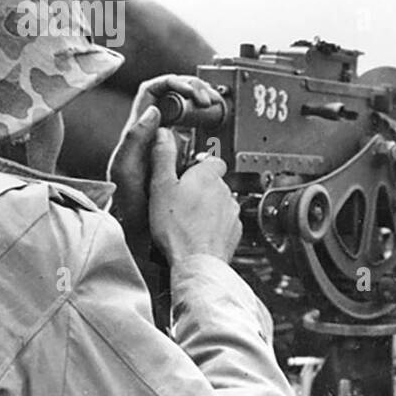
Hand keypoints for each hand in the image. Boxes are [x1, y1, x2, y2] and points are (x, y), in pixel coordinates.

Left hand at [107, 74, 220, 236]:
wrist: (140, 224)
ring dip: (203, 102)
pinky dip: (209, 121)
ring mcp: (169, 140)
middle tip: (209, 100)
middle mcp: (155, 130)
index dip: (172, 83)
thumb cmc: (129, 200)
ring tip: (216, 106)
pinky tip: (216, 124)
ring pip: (187, 108)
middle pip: (174, 93)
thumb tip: (153, 111)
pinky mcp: (183, 153)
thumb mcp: (125, 168)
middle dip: (194, 89)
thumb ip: (135, 138)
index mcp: (140, 128)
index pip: (153, 90)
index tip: (191, 93)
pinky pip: (197, 129)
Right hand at [148, 129, 241, 264]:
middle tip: (181, 200)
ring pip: (221, 203)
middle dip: (201, 188)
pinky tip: (198, 233)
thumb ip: (163, 157)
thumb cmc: (177, 228)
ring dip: (208, 208)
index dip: (199, 165)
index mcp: (208, 175)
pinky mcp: (235, 231)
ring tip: (187, 219)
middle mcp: (225, 191)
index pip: (212, 160)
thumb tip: (163, 134)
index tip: (187, 172)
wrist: (195, 260)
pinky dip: (214, 226)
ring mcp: (232, 212)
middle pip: (215, 182)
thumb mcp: (161, 186)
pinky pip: (225, 223)